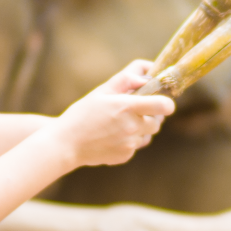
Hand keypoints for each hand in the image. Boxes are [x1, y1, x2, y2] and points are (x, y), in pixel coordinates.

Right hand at [50, 59, 174, 166]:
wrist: (65, 144)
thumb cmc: (82, 114)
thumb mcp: (102, 91)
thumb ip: (127, 79)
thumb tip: (148, 74)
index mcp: (127, 107)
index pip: (163, 105)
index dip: (166, 102)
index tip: (161, 100)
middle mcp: (132, 127)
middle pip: (157, 121)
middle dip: (149, 115)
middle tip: (131, 110)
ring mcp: (130, 144)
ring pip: (148, 134)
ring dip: (140, 128)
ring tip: (118, 124)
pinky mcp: (126, 156)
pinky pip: (136, 145)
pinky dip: (129, 140)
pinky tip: (111, 136)